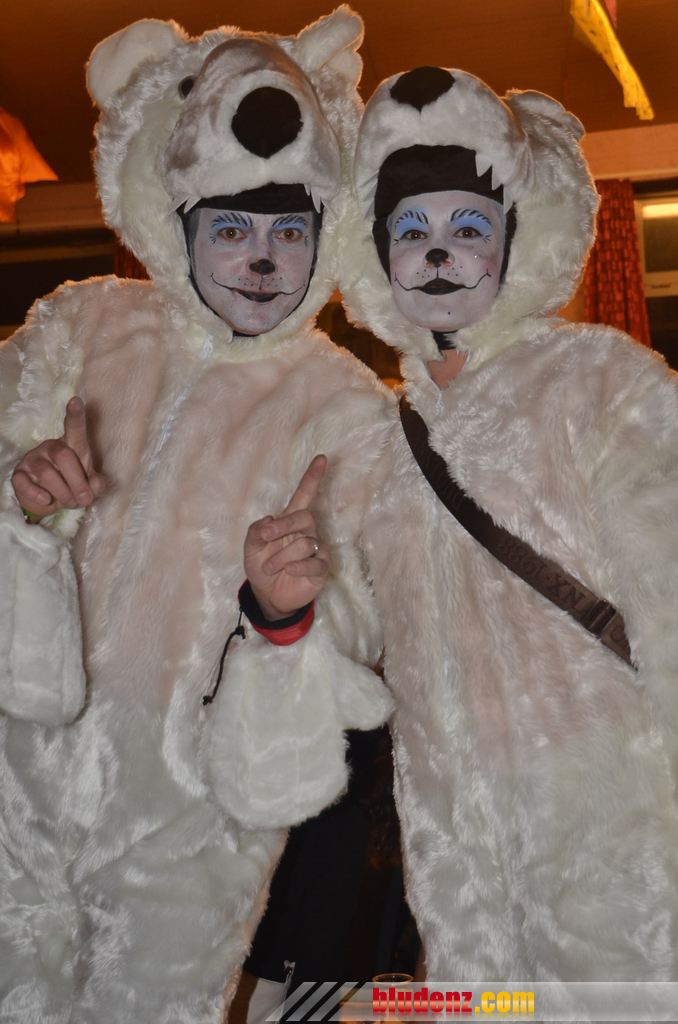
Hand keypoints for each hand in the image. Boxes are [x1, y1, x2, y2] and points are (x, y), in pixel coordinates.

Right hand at [11, 396, 105, 517]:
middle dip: (77, 482)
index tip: (76, 401)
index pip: (74, 428)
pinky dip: (37, 494)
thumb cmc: (72, 486)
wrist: (49, 501)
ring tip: (70, 503)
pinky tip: (47, 500)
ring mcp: (33, 459)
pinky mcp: (19, 475)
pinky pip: (24, 483)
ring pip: (46, 472)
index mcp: (71, 445)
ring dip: (62, 492)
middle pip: (64, 456)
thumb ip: (97, 485)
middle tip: (84, 499)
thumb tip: (95, 484)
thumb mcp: (90, 486)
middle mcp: (51, 447)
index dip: (75, 415)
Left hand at [244, 455, 330, 620]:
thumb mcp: (250, 549)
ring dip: (281, 556)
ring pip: (304, 543)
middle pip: (304, 517)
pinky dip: (297, 567)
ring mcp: (317, 550)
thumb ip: (255, 532)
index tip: (321, 458)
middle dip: (283, 526)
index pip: (305, 495)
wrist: (268, 597)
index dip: (312, 477)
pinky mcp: (321, 569)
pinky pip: (313, 563)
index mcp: (291, 521)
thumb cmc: (262, 567)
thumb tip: (269, 520)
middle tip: (266, 538)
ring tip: (269, 567)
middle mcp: (307, 532)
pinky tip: (287, 571)